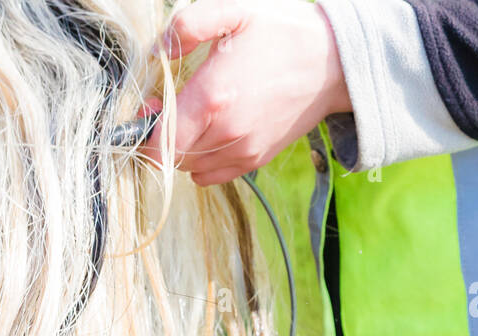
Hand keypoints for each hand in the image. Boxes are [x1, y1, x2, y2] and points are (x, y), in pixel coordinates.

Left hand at [142, 0, 350, 185]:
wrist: (333, 63)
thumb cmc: (282, 33)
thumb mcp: (234, 11)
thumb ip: (188, 26)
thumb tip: (157, 52)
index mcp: (213, 98)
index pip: (158, 142)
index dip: (145, 129)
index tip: (153, 106)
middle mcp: (226, 133)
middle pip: (170, 155)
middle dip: (161, 134)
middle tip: (170, 105)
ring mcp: (242, 151)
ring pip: (188, 167)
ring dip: (181, 147)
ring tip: (194, 117)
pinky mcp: (254, 160)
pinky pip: (209, 176)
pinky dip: (200, 161)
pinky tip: (210, 133)